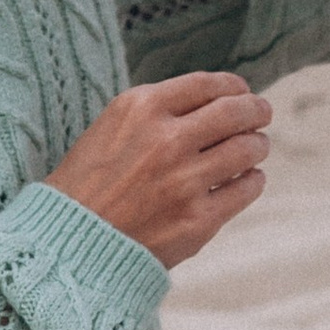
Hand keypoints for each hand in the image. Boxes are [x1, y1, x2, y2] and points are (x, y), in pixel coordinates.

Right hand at [46, 72, 272, 270]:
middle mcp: (166, 139)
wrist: (67, 245)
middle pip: (235, 112)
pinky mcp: (198, 220)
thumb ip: (157, 112)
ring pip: (247, 149)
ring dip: (258, 145)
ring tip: (256, 147)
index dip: (233, 86)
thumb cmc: (86, 186)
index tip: (241, 92)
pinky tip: (248, 179)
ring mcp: (184, 181)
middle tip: (262, 114)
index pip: (207, 84)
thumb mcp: (111, 128)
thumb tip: (214, 101)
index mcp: (141, 108)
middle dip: (256, 109)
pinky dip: (253, 180)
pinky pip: (246, 188)